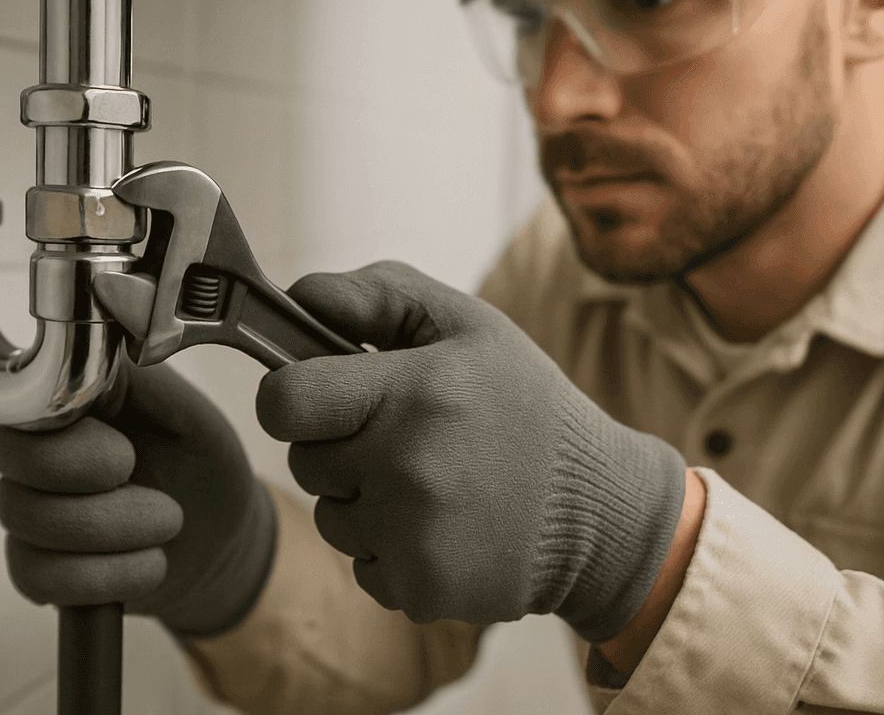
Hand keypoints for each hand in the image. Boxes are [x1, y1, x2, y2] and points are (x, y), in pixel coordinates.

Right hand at [0, 362, 276, 636]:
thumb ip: (142, 382)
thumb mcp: (191, 416)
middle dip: (95, 496)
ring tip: (166, 526)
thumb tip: (98, 355)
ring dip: (113, 535)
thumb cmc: (201, 467)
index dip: (67, 443)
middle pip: (12, 472)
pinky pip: (40, 580)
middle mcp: (34, 459)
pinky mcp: (40, 571)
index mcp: (65, 408)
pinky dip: (106, 579)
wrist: (221, 539)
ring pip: (29, 530)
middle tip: (156, 500)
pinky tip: (148, 565)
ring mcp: (31, 517)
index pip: (21, 410)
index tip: (125, 457)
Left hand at [256, 261, 685, 642]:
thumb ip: (380, 294)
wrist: (600, 510)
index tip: (322, 398)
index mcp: (415, 391)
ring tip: (433, 484)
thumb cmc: (526, 406)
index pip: (283, 401)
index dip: (292, 396)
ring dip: (363, 503)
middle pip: (305, 461)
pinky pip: (361, 566)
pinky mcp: (419, 588)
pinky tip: (444, 527)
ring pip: (330, 518)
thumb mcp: (469, 324)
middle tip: (404, 438)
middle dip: (340, 447)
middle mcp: (407, 467)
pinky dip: (391, 550)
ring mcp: (411, 536)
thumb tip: (299, 297)